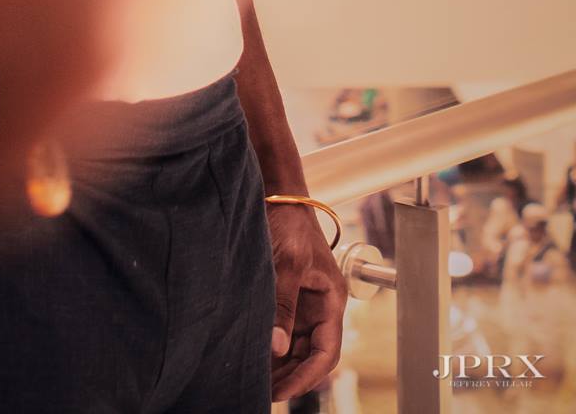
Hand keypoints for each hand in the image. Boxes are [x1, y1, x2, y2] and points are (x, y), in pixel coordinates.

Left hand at [267, 201, 345, 402]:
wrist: (278, 194)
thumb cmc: (289, 221)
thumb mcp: (287, 263)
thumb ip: (283, 304)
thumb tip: (278, 346)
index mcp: (332, 300)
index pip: (327, 352)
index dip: (307, 376)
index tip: (284, 391)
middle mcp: (321, 306)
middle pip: (311, 354)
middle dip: (291, 376)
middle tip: (265, 393)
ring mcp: (304, 302)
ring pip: (297, 345)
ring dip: (281, 364)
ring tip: (258, 381)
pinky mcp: (287, 295)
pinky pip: (284, 329)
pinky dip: (272, 345)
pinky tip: (256, 355)